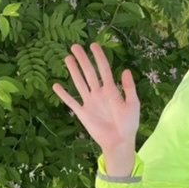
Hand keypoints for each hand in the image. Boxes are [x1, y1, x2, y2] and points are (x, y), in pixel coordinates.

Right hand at [53, 42, 139, 175]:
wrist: (119, 142)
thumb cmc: (128, 124)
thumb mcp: (133, 104)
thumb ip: (129, 88)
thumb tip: (125, 70)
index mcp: (111, 90)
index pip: (104, 69)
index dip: (99, 57)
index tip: (93, 45)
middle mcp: (98, 93)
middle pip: (89, 73)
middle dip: (82, 59)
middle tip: (74, 46)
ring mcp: (89, 102)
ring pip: (79, 83)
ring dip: (73, 71)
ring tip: (67, 58)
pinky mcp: (83, 113)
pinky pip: (71, 102)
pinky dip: (63, 94)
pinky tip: (56, 85)